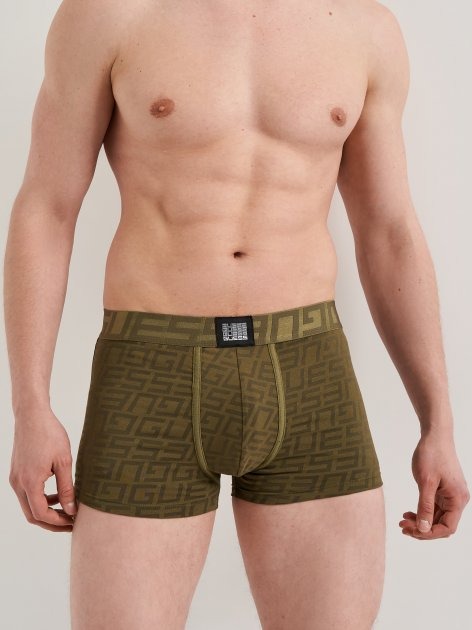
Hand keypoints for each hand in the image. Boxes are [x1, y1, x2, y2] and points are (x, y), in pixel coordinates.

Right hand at [9, 409, 76, 531]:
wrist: (32, 415)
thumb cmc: (50, 434)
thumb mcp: (63, 461)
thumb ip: (66, 488)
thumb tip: (71, 509)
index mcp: (29, 482)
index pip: (41, 514)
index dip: (57, 522)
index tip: (73, 522)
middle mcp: (18, 483)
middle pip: (32, 514)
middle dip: (51, 522)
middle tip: (71, 523)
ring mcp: (15, 478)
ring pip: (28, 505)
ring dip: (46, 510)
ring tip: (67, 508)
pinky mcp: (16, 472)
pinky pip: (27, 493)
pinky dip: (40, 498)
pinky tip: (57, 493)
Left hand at [399, 431, 469, 539]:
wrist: (435, 435)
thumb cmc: (432, 455)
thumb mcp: (426, 482)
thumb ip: (425, 506)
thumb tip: (423, 529)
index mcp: (457, 499)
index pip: (447, 527)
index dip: (429, 533)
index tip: (411, 531)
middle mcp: (457, 499)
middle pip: (441, 524)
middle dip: (422, 528)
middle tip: (402, 526)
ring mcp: (450, 495)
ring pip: (436, 517)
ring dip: (421, 521)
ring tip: (403, 521)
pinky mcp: (443, 490)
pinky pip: (434, 507)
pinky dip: (422, 511)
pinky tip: (409, 512)